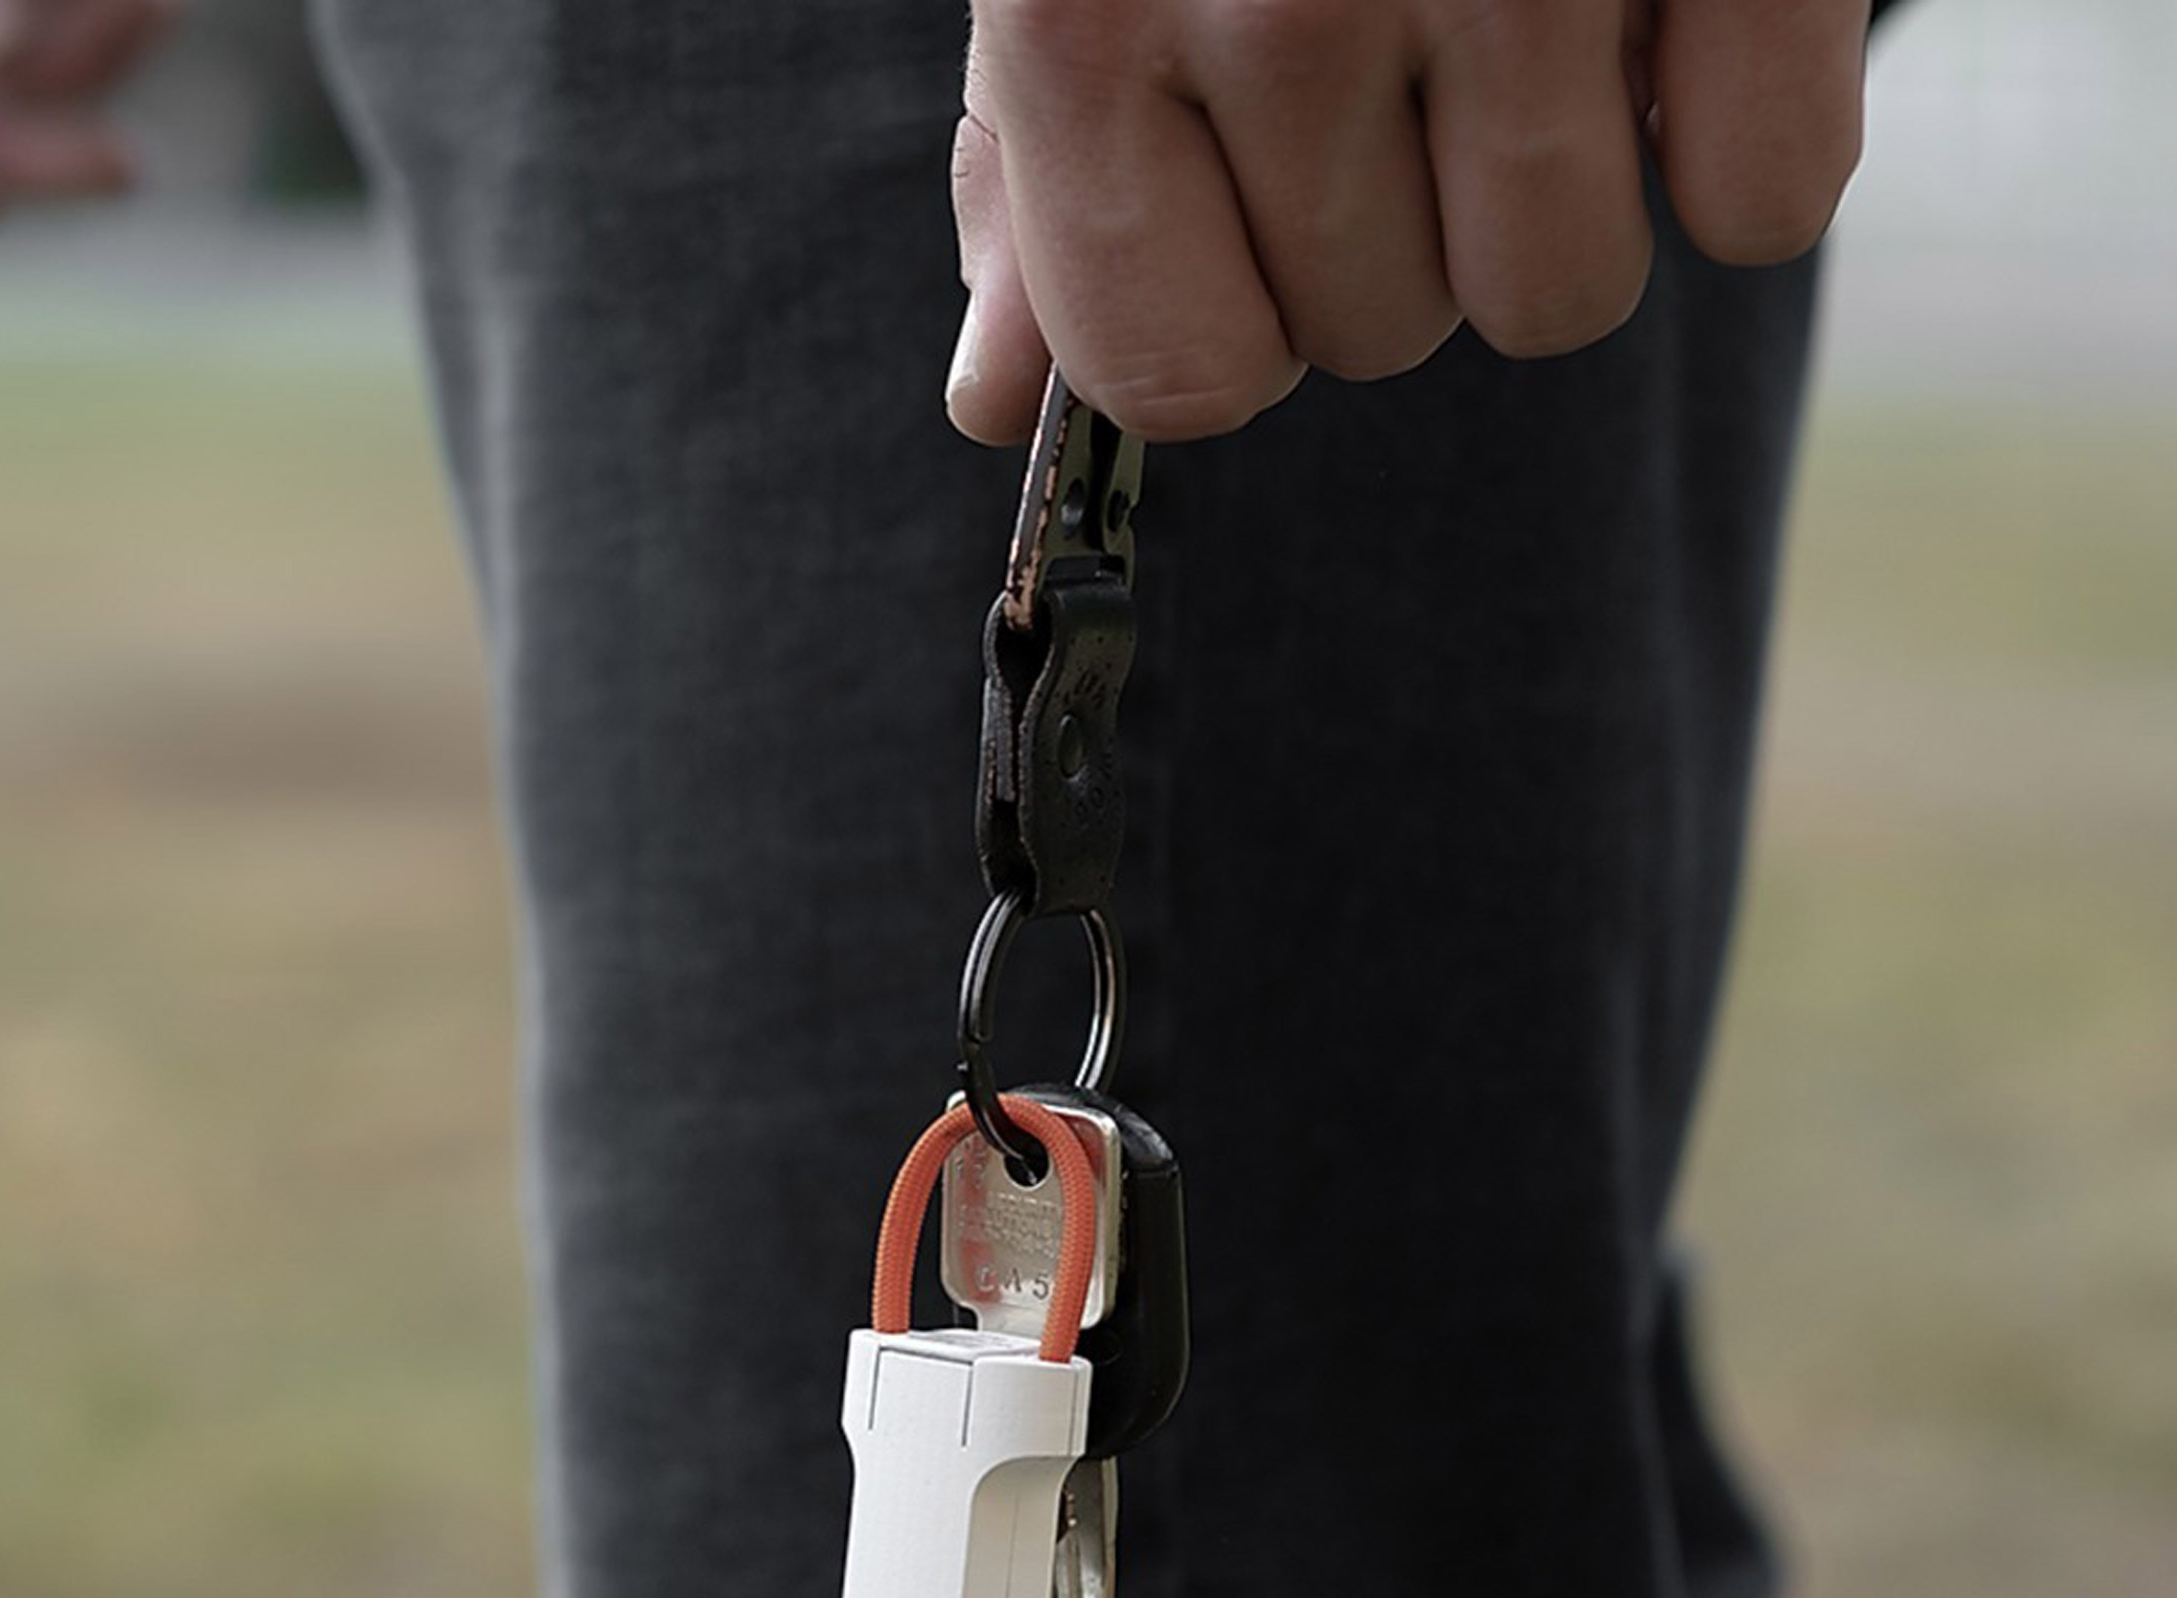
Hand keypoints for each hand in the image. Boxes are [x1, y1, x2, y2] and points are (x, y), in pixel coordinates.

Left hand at [948, 0, 1866, 441]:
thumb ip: (1040, 162)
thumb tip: (990, 401)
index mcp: (1090, 10)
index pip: (1178, 374)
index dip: (1237, 320)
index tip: (1262, 220)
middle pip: (1374, 334)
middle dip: (1395, 217)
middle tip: (1417, 16)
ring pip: (1552, 297)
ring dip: (1557, 190)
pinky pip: (1764, 198)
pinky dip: (1747, 134)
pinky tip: (1673, 0)